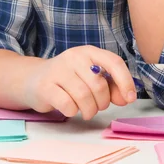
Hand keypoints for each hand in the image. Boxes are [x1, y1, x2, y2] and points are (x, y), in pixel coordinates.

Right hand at [22, 45, 137, 120]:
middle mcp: (74, 57)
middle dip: (102, 102)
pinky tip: (69, 109)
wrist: (34, 80)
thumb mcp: (91, 78)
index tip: (130, 98)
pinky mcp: (45, 86)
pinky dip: (73, 112)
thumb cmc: (69, 80)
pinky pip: (67, 105)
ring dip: (89, 110)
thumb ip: (111, 87)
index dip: (125, 81)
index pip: (114, 62)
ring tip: (85, 111)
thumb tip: (127, 98)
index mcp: (89, 52)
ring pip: (84, 96)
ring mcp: (58, 70)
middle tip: (97, 106)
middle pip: (99, 84)